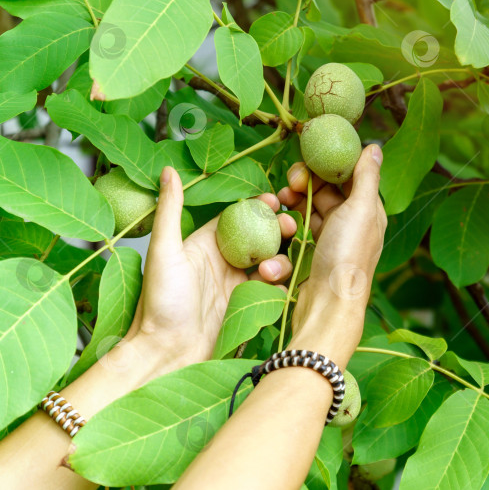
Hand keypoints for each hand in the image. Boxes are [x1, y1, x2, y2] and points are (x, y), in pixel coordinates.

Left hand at [125, 166, 298, 369]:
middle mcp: (223, 261)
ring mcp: (237, 283)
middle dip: (278, 229)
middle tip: (291, 226)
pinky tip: (279, 287)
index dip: (258, 205)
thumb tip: (167, 170)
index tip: (276, 199)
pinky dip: (281, 285)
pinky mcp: (247, 305)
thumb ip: (171, 210)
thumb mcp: (164, 250)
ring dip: (279, 260)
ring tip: (270, 271)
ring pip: (271, 260)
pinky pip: (273, 289)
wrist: (168, 354)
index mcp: (205, 243)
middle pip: (260, 236)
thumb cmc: (160, 304)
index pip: (238, 216)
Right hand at [277, 145, 385, 367]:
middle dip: (307, 182)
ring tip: (282, 199)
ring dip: (295, 201)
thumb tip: (375, 146)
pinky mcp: (315, 255)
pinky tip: (282, 218)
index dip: (329, 165)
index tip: (308, 158)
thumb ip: (366, 177)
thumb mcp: (361, 210)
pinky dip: (292, 223)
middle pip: (328, 191)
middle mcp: (353, 224)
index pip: (350, 176)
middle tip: (290, 180)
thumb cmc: (348, 255)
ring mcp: (333, 240)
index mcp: (369, 211)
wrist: (328, 305)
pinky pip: (302, 230)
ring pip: (312, 209)